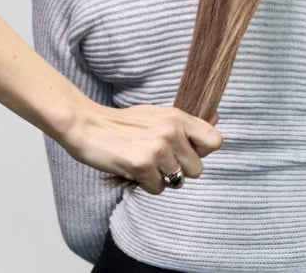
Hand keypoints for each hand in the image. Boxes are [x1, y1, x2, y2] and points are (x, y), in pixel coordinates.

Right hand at [61, 102, 222, 194]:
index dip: (204, 152)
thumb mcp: (158, 115)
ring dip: (163, 178)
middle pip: (198, 169)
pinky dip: (147, 184)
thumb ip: (184, 123)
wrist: (89, 125)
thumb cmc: (125, 122)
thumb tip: (216, 119)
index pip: (215, 141)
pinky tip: (135, 169)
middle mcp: (171, 132)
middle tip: (161, 161)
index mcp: (178, 117)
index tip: (189, 152)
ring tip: (147, 164)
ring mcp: (157, 150)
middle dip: (181, 170)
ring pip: (178, 181)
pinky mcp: (142, 166)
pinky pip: (158, 189)